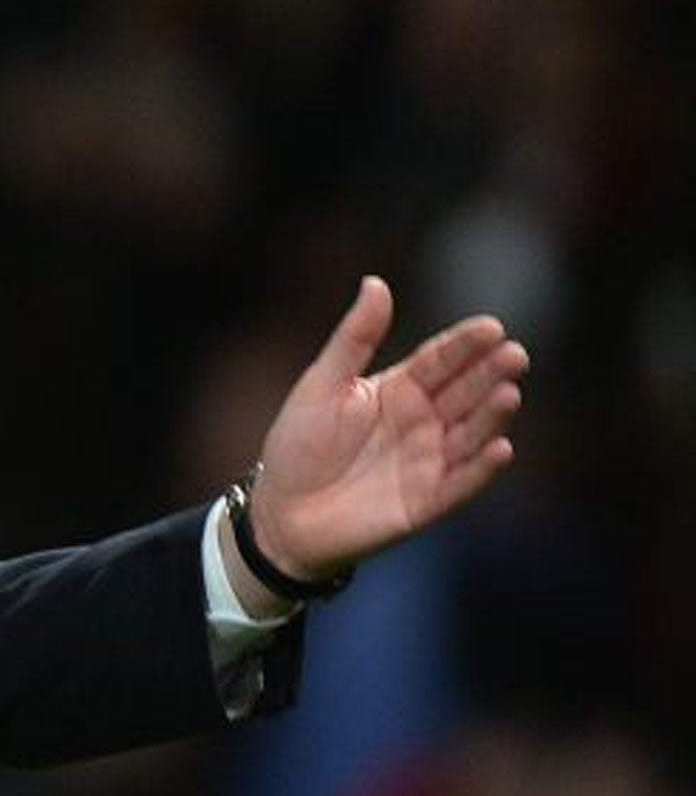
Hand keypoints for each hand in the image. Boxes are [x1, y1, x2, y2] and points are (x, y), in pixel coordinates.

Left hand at [244, 276, 527, 589]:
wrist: (282, 512)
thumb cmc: (299, 445)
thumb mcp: (322, 385)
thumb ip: (354, 339)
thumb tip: (376, 282)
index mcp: (399, 388)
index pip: (440, 360)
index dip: (465, 344)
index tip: (491, 327)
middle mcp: (423, 421)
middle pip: (464, 391)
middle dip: (490, 373)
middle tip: (514, 354)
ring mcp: (429, 460)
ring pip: (471, 433)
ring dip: (491, 415)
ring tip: (508, 393)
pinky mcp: (428, 501)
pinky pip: (461, 482)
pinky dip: (482, 468)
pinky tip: (500, 448)